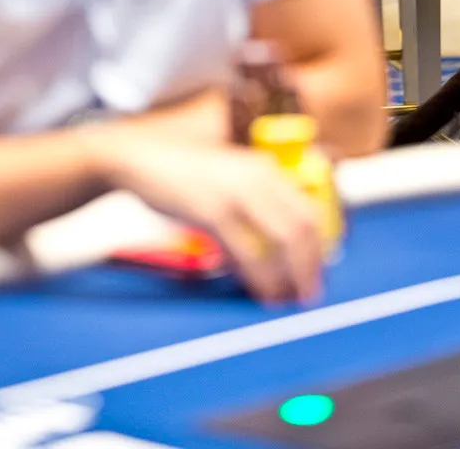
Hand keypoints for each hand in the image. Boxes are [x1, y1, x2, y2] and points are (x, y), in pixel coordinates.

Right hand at [89, 132, 322, 303]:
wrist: (141, 159)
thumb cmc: (183, 173)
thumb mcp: (228, 175)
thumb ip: (253, 197)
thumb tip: (277, 240)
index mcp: (264, 168)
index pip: (309, 210)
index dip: (318, 246)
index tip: (317, 271)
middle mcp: (257, 177)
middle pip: (302, 228)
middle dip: (310, 266)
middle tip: (308, 295)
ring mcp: (236, 194)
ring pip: (282, 242)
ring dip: (290, 277)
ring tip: (285, 300)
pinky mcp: (213, 213)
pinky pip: (248, 254)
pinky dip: (260, 279)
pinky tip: (261, 292)